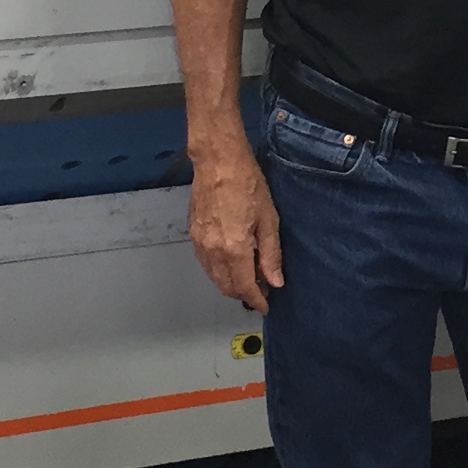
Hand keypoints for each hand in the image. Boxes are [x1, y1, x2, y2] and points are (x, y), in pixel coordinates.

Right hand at [187, 141, 285, 313]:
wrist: (218, 162)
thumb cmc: (248, 185)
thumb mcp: (269, 220)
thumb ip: (270, 254)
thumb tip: (274, 282)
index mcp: (234, 249)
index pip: (244, 287)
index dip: (256, 300)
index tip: (265, 305)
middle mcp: (213, 251)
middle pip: (226, 287)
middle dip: (243, 293)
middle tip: (261, 288)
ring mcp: (200, 243)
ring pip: (214, 277)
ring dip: (230, 283)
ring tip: (249, 275)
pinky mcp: (193, 234)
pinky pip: (205, 263)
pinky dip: (218, 270)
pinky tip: (232, 261)